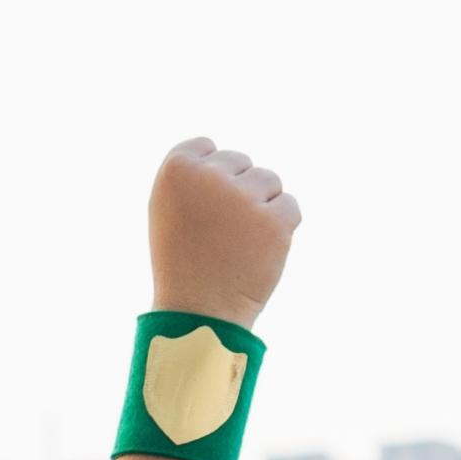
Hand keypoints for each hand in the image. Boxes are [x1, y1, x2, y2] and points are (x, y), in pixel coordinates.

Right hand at [146, 139, 300, 327]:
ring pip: (270, 181)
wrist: (199, 312)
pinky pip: (290, 206)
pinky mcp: (275, 220)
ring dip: (262, 206)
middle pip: (242, 163)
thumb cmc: (182, 261)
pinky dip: (280, 227)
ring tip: (239, 241)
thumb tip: (231, 159)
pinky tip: (258, 250)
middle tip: (220, 232)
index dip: (208, 180)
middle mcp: (209, 176)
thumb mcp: (170, 209)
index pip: (207, 147)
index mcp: (176, 169)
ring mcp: (244, 197)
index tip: (199, 211)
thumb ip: (193, 175)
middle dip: (237, 191)